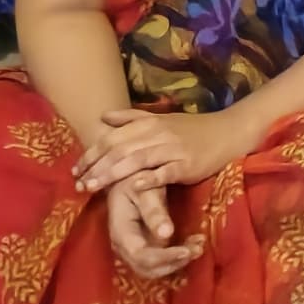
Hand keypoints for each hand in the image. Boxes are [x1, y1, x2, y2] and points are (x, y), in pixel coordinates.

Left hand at [79, 106, 255, 198]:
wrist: (228, 132)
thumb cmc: (193, 129)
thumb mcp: (162, 119)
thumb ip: (132, 119)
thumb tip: (103, 117)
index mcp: (149, 123)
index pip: (112, 137)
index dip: (91, 153)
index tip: (75, 169)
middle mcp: (158, 134)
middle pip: (119, 149)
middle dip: (95, 167)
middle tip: (78, 184)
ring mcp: (173, 149)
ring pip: (136, 160)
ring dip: (111, 174)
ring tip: (92, 187)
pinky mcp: (187, 165)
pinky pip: (165, 172)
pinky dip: (149, 179)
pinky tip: (134, 187)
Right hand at [103, 178, 194, 282]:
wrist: (126, 176)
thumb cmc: (135, 178)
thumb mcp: (146, 190)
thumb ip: (154, 212)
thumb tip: (166, 235)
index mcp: (121, 231)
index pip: (141, 256)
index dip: (164, 258)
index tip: (187, 251)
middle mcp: (124, 246)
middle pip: (147, 268)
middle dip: (174, 263)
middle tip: (198, 248)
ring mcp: (132, 249)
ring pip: (154, 269)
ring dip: (178, 262)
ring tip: (199, 246)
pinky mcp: (143, 247)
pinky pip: (159, 261)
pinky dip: (176, 258)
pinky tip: (193, 244)